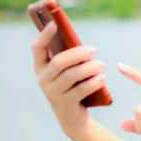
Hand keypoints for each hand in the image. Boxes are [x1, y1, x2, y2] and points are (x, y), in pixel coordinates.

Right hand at [32, 21, 105, 136]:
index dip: (45, 35)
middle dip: (78, 54)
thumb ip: (71, 56)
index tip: (55, 23)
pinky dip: (93, 82)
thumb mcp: (70, 69)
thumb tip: (84, 44)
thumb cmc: (73, 85)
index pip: (37, 48)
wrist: (73, 116)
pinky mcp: (64, 104)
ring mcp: (52, 93)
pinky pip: (80, 90)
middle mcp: (43, 79)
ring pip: (71, 76)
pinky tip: (102, 78)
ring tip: (102, 65)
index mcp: (42, 66)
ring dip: (89, 68)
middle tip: (94, 50)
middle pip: (58, 62)